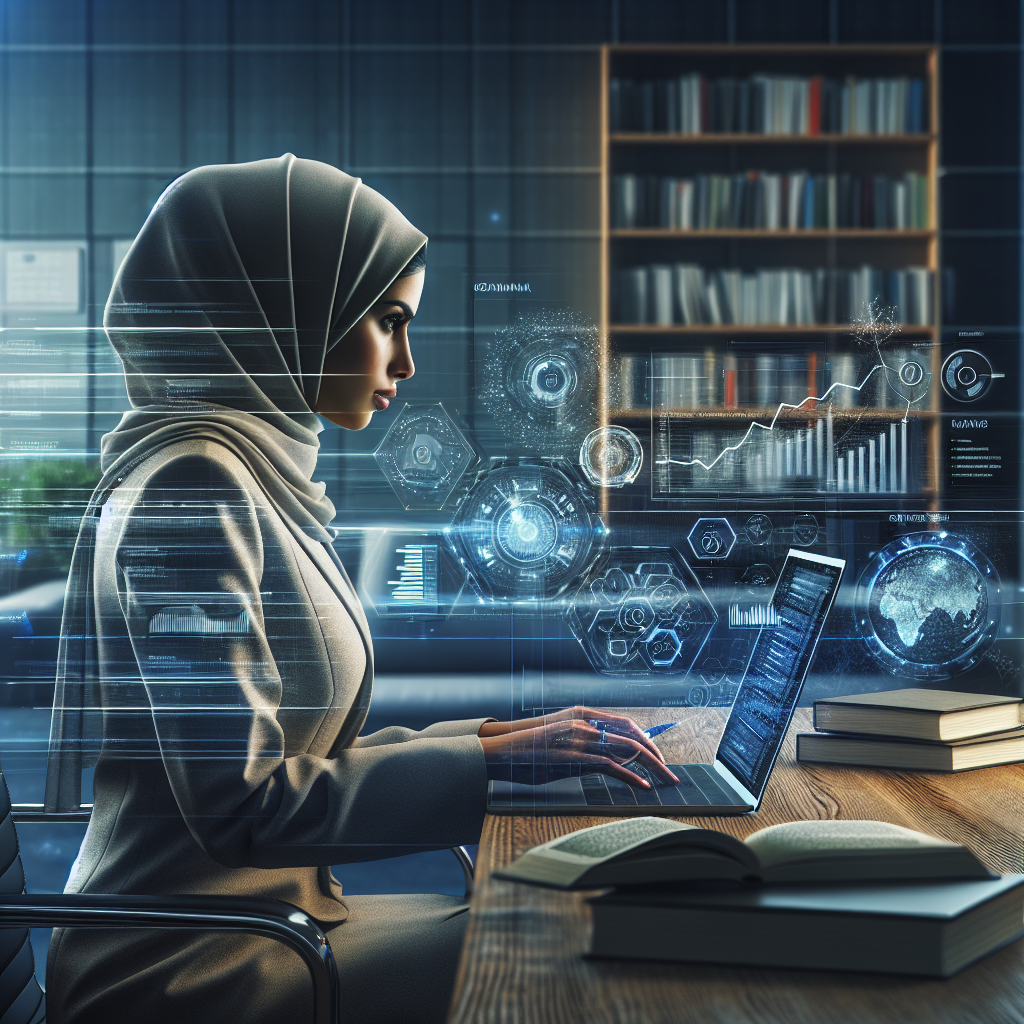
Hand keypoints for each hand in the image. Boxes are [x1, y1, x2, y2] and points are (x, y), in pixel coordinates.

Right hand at [478, 706, 678, 788]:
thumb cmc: (532, 749)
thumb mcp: (561, 740)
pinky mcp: (574, 758)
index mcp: (583, 715)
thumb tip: (609, 758)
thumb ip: (585, 744)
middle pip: (632, 736)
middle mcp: (585, 723)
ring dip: (651, 766)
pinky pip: (611, 767)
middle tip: (669, 771)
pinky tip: (643, 786)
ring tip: (665, 779)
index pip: (625, 722)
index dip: (646, 738)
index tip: (658, 754)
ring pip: (626, 750)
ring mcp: (580, 739)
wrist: (503, 750)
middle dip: (655, 754)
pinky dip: (631, 777)